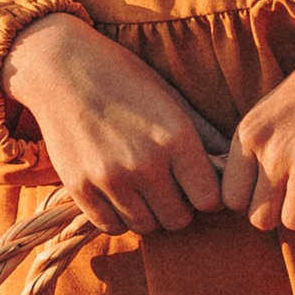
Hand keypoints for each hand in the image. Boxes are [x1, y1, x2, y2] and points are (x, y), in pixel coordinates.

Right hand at [2, 16, 219, 231]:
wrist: (61, 68)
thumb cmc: (124, 79)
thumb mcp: (171, 100)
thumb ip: (203, 136)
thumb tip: (233, 168)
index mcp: (176, 138)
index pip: (209, 199)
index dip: (206, 195)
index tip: (196, 184)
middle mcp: (145, 162)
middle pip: (178, 220)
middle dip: (178, 207)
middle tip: (168, 188)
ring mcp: (110, 178)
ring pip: (146, 226)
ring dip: (148, 213)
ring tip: (142, 188)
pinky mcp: (79, 188)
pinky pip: (111, 226)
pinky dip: (118, 217)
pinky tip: (118, 194)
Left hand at [220, 37, 294, 238]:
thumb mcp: (265, 115)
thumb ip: (251, 154)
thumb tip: (241, 202)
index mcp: (248, 135)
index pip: (232, 199)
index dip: (253, 201)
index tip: (271, 190)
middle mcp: (273, 151)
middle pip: (260, 219)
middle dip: (279, 213)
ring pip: (293, 223)